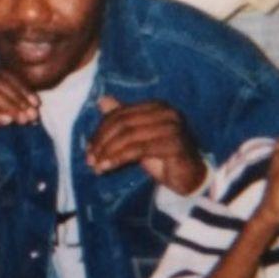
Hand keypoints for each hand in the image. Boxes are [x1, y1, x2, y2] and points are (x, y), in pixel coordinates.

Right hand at [0, 63, 38, 162]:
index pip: (1, 73)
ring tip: (22, 119)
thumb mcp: (0, 104)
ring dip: (8, 107)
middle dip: (17, 98)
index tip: (37, 103)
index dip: (21, 87)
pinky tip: (7, 122)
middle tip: (32, 114)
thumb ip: (14, 98)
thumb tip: (36, 105)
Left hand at [88, 95, 206, 194]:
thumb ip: (123, 120)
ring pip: (128, 136)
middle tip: (90, 160)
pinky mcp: (175, 144)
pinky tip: (108, 168)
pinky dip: (119, 158)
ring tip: (97, 166)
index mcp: (157, 106)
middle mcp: (166, 113)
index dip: (100, 131)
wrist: (189, 177)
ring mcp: (173, 127)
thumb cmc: (164, 157)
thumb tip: (102, 100)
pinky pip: (138, 149)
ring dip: (108, 152)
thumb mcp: (139, 138)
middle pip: (123, 123)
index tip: (88, 149)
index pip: (121, 113)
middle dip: (102, 142)